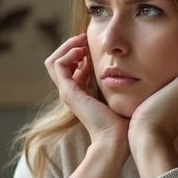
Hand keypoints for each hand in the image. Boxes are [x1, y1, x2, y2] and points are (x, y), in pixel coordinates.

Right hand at [44, 34, 128, 148]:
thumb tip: (123, 66)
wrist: (116, 139)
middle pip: (59, 62)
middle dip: (71, 46)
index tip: (94, 46)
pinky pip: (58, 64)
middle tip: (85, 38)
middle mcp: (70, 92)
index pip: (71, 66)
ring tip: (83, 43)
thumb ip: (116, 80)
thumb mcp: (120, 93)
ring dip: (68, 47)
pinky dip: (68, 54)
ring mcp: (67, 92)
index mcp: (81, 92)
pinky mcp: (68, 92)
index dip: (80, 52)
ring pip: (54, 60)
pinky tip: (84, 52)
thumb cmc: (123, 120)